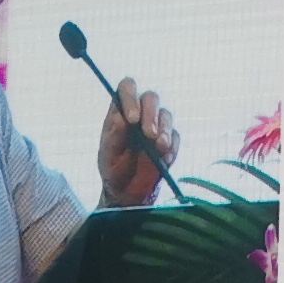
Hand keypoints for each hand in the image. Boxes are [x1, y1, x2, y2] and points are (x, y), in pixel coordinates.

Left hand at [97, 83, 176, 205]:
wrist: (129, 193)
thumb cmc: (113, 170)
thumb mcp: (108, 155)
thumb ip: (114, 136)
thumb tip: (121, 117)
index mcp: (120, 112)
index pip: (127, 88)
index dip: (131, 97)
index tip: (132, 119)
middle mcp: (140, 114)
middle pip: (150, 98)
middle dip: (151, 114)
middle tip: (149, 135)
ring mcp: (157, 126)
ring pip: (166, 114)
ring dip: (164, 129)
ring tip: (160, 148)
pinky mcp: (170, 140)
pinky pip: (175, 137)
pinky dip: (171, 147)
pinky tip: (164, 159)